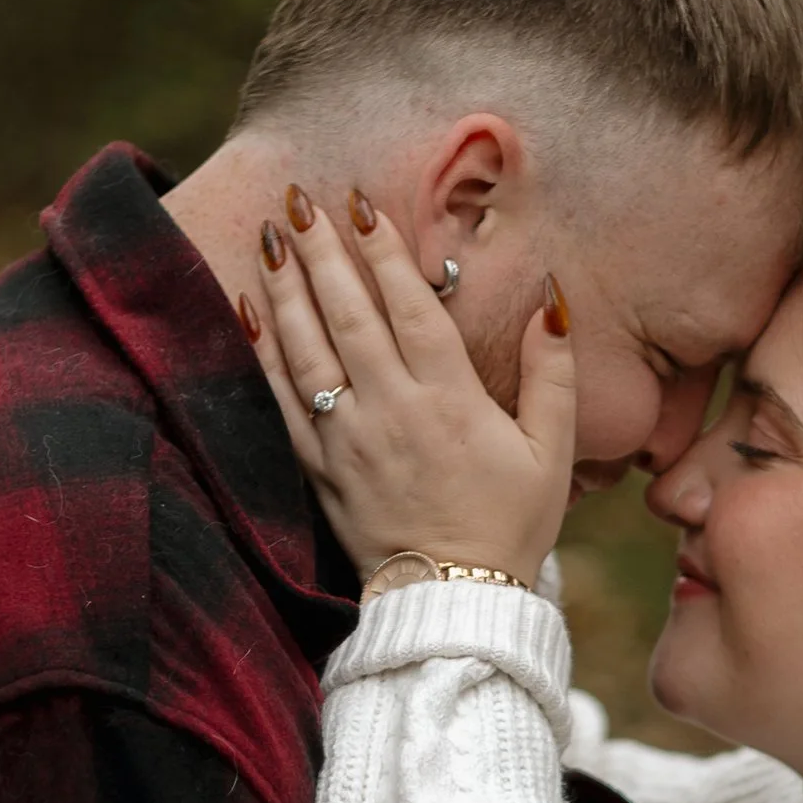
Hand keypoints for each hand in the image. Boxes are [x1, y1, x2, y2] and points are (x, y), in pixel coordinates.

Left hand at [238, 191, 575, 586]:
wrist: (454, 604)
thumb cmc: (511, 524)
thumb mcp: (554, 451)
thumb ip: (554, 373)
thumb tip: (553, 300)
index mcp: (451, 398)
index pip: (408, 306)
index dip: (382, 251)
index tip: (360, 202)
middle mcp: (392, 409)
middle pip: (347, 313)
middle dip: (321, 250)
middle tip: (298, 197)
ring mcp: (348, 438)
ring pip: (307, 348)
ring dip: (285, 287)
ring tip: (269, 235)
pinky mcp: (320, 469)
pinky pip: (281, 400)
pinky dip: (262, 352)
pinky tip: (248, 310)